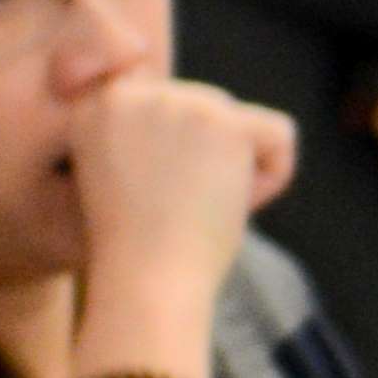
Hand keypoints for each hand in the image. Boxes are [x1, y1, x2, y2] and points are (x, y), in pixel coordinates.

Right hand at [59, 68, 297, 344]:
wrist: (145, 284)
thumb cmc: (133, 255)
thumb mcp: (121, 182)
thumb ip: (149, 140)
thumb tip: (200, 115)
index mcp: (97, 106)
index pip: (170, 111)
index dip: (174, 164)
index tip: (148, 202)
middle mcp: (132, 93)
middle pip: (209, 111)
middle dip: (208, 165)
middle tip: (175, 213)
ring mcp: (178, 101)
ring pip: (242, 126)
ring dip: (234, 176)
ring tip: (196, 212)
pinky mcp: (224, 120)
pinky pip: (280, 134)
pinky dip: (274, 175)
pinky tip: (236, 202)